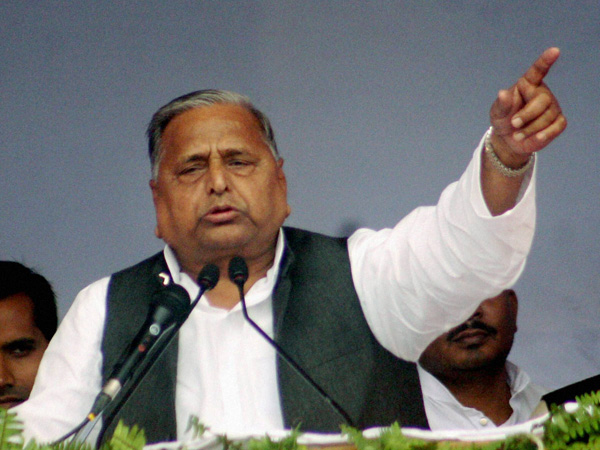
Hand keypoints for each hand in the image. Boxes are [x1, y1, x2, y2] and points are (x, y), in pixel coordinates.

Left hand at [489, 47, 566, 166]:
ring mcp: (552, 107)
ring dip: (530, 129)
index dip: (545, 61)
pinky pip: (557, 127)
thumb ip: (501, 104)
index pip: (537, 71)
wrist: (509, 139)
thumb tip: (502, 93)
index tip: (554, 51)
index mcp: (527, 85)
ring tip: (517, 135)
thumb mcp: (497, 113)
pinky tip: (536, 138)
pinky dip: (545, 134)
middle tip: (513, 123)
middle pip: (542, 100)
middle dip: (527, 115)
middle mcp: (542, 93)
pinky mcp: (558, 122)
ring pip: (548, 117)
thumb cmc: (503, 119)